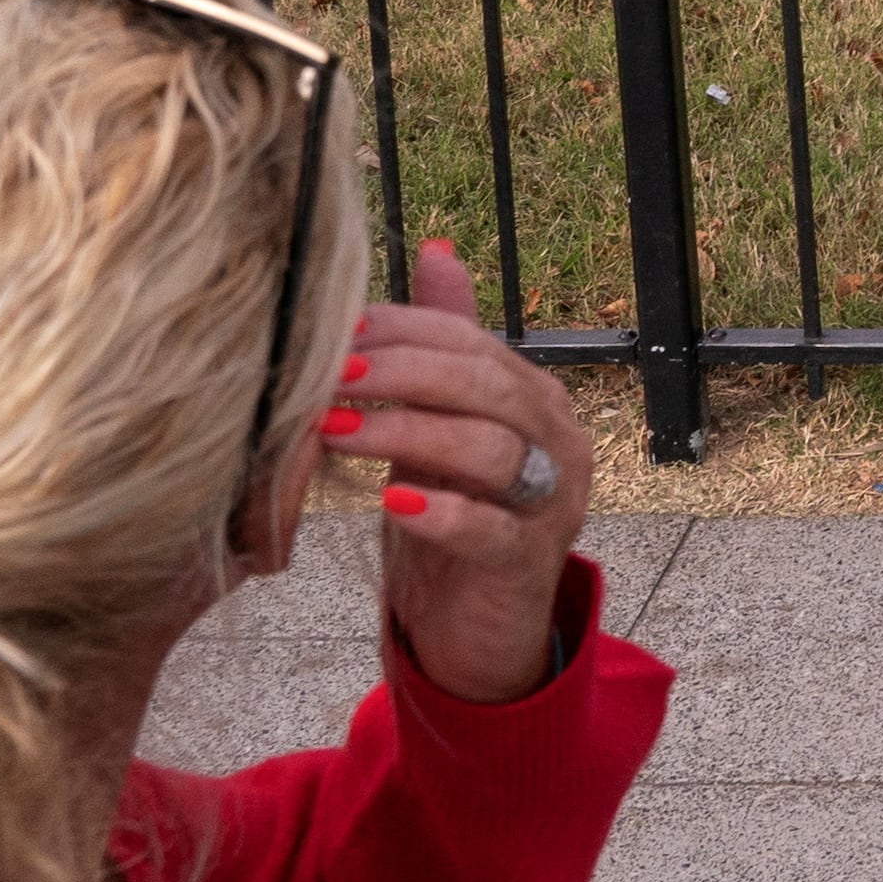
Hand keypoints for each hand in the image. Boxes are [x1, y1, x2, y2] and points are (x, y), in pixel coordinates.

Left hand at [327, 237, 592, 703]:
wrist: (476, 631)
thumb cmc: (452, 518)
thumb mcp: (438, 426)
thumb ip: (441, 348)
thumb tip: (436, 250)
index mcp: (534, 398)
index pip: (471, 343)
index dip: (401, 330)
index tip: (329, 333)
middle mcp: (557, 440)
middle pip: (485, 385)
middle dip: (400, 372)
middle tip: (325, 376)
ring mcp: (552, 503)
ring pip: (491, 450)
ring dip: (408, 434)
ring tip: (336, 434)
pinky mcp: (530, 564)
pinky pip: (492, 530)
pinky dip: (442, 513)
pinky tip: (392, 502)